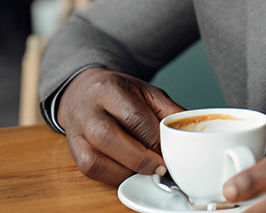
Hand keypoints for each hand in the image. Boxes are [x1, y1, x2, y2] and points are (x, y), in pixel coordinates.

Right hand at [57, 67, 183, 184]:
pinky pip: (91, 170)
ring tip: (147, 169)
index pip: (134, 117)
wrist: (85, 91)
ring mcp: (77, 132)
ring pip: (96, 159)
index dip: (155, 138)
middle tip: (161, 166)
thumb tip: (190, 133)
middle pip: (109, 138)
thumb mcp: (147, 92)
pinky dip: (114, 175)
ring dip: (127, 169)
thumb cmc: (120, 93)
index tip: (172, 150)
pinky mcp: (74, 150)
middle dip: (141, 158)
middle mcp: (88, 110)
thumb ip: (169, 111)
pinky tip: (130, 171)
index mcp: (109, 89)